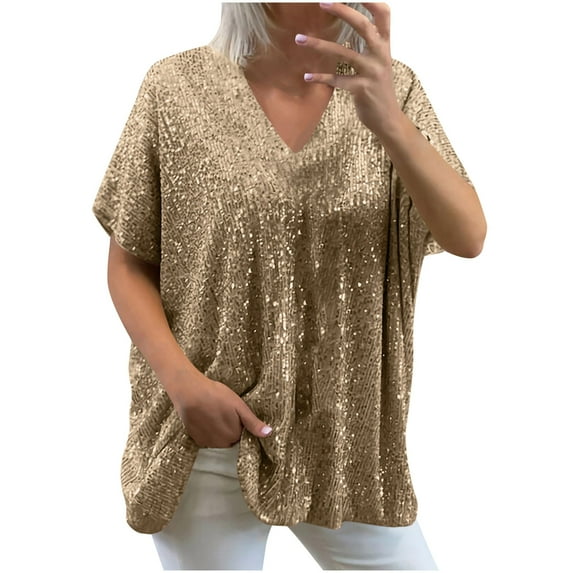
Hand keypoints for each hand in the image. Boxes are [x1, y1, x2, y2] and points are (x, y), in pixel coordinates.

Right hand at [166, 370, 272, 447]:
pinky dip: (208, 432)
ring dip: (219, 432)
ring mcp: (207, 443)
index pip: (243, 437)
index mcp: (234, 436)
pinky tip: (206, 418)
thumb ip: (253, 423)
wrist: (189, 392)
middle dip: (231, 430)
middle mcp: (221, 444)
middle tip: (225, 412)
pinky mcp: (195, 439)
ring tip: (215, 414)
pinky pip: (207, 440)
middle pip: (231, 440)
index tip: (237, 416)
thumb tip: (269, 434)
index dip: (241, 426)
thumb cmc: (216, 395)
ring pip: (219, 441)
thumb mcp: (239, 406)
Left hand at [294, 2, 401, 137]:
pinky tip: (307, 77)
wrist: (388, 119)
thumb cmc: (379, 90)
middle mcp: (381, 55)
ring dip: (319, 44)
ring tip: (299, 39)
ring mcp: (372, 72)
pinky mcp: (362, 90)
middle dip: (342, 11)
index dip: (370, 0)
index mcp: (386, 46)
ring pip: (344, 53)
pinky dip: (321, 78)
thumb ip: (369, 46)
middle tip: (321, 2)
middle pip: (363, 26)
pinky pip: (338, 80)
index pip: (383, 14)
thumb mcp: (378, 63)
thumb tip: (353, 29)